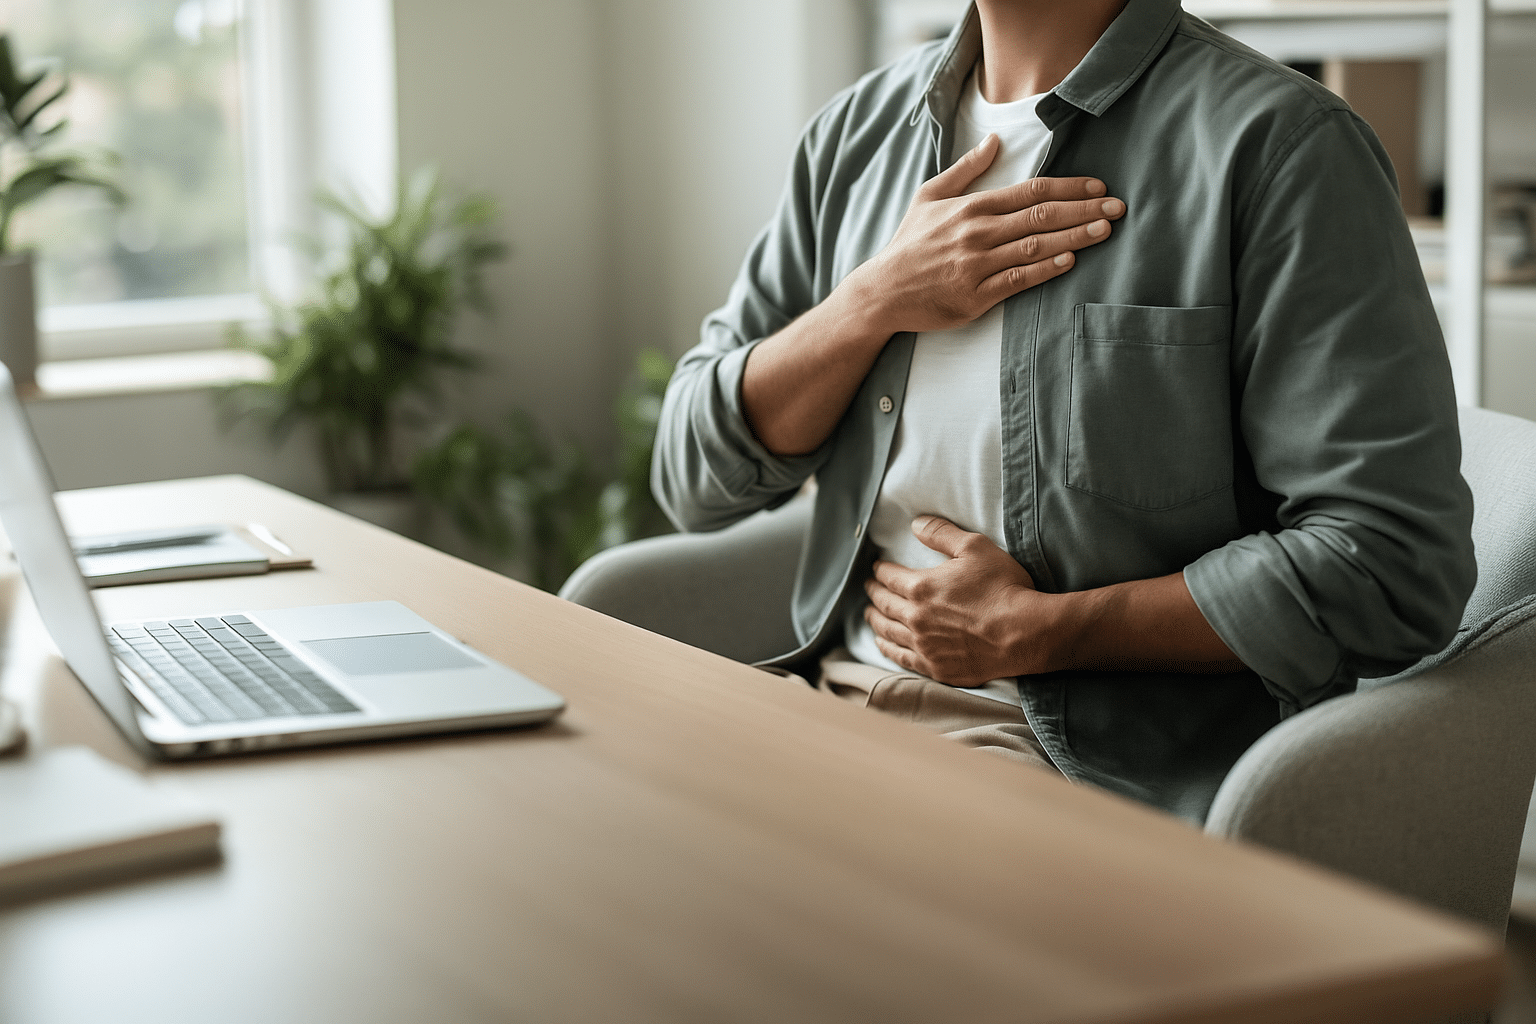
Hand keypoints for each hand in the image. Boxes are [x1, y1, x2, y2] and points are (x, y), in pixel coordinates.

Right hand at [847, 134, 1124, 337]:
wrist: (883, 291)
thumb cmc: (909, 244)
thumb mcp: (929, 196)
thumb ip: (966, 170)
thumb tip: (995, 141)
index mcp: (971, 207)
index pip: (1030, 191)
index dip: (1068, 186)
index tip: (1097, 186)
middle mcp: (977, 233)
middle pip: (1040, 216)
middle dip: (1083, 209)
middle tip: (1117, 207)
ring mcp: (977, 266)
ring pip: (1035, 247)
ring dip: (1074, 237)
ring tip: (1104, 230)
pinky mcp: (976, 296)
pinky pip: (1018, 280)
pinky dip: (1046, 270)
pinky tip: (1070, 261)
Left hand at [863, 515, 1058, 685]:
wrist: (1024, 633)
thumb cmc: (1003, 588)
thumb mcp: (975, 548)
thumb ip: (942, 534)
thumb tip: (916, 524)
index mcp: (921, 588)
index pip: (890, 577)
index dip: (881, 571)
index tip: (877, 568)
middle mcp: (916, 618)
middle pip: (885, 604)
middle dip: (874, 593)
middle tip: (869, 588)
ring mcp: (924, 645)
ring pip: (888, 632)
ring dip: (875, 621)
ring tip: (869, 615)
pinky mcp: (936, 667)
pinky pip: (902, 658)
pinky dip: (887, 649)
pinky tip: (883, 645)